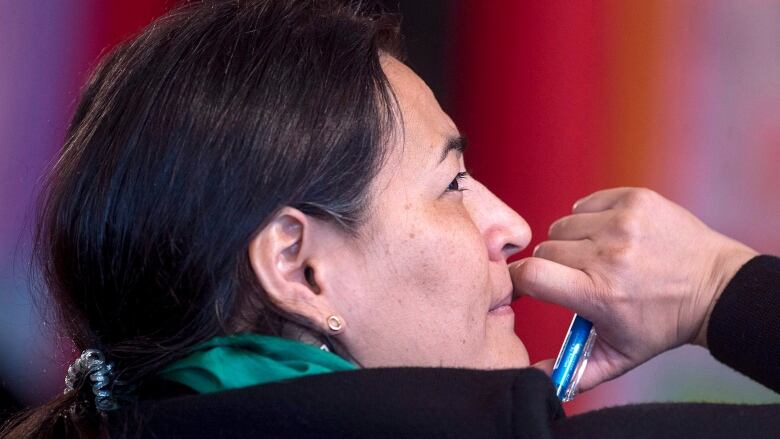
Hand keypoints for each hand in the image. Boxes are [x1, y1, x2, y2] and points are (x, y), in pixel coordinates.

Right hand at [510, 188, 756, 390]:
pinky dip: (592, 218)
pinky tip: (612, 235)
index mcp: (599, 294)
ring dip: (572, 240)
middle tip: (578, 276)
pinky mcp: (635, 199)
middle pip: (544, 250)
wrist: (716, 288)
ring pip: (562, 225)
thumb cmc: (661, 324)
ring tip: (597, 256)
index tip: (526, 285)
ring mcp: (623, 222)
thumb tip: (537, 378)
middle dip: (553, 264)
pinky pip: (586, 204)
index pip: (530, 275)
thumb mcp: (619, 357)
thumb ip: (574, 371)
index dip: (518, 280)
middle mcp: (609, 254)